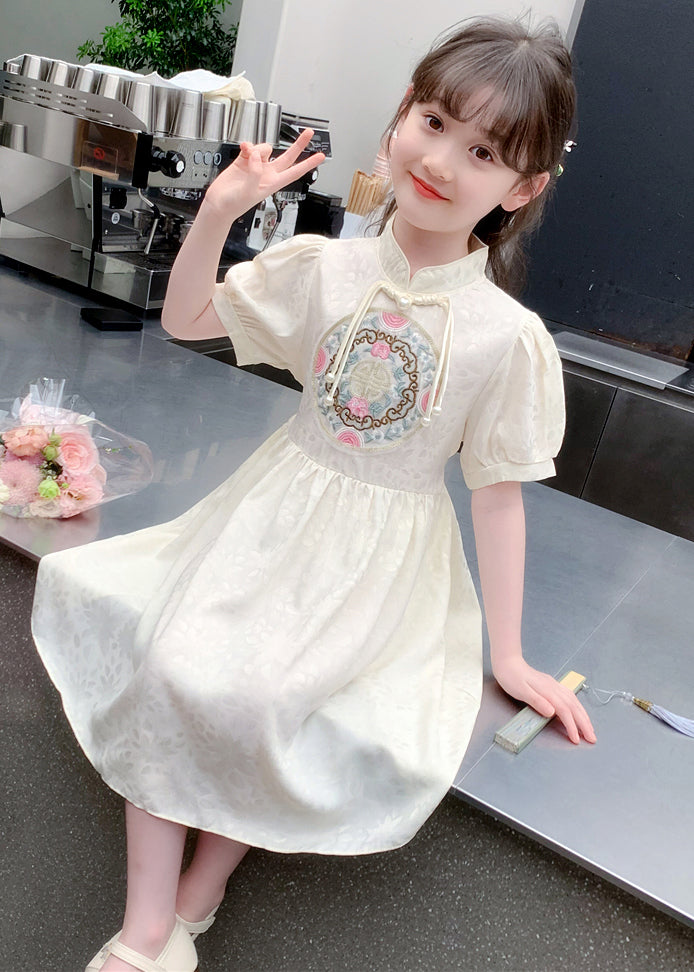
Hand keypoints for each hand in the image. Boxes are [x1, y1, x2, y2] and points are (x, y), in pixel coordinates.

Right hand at [203, 127, 324, 222]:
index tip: (320, 157)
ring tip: (248, 154)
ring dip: (258, 147)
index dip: (308, 164)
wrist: (218, 204)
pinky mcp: (244, 161)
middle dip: (299, 144)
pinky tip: (243, 149)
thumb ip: (255, 172)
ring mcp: (256, 166)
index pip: (295, 172)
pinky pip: (250, 147)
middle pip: (288, 156)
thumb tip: (257, 156)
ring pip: (265, 148)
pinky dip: (247, 146)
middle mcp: (267, 173)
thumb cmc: (234, 205)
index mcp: (272, 183)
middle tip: (308, 133)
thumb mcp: (249, 192)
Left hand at [492, 656, 596, 744]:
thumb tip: (552, 712)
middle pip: (574, 707)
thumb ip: (537, 701)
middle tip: (592, 738)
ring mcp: (554, 685)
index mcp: (547, 690)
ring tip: (589, 727)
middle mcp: (554, 687)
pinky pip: (569, 696)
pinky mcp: (551, 685)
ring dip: (583, 715)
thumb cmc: (511, 677)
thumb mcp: (521, 691)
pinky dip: (577, 706)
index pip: (564, 711)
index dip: (572, 726)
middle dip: (584, 723)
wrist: (507, 662)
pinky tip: (578, 710)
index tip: (576, 739)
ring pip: (574, 701)